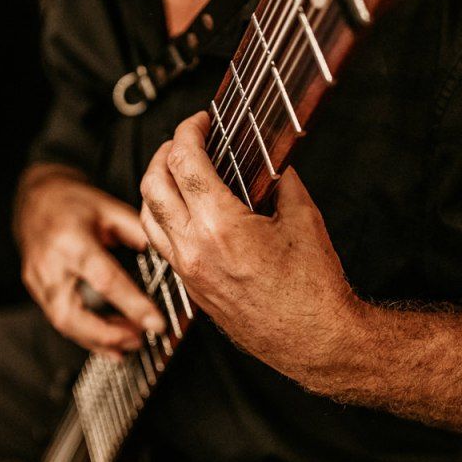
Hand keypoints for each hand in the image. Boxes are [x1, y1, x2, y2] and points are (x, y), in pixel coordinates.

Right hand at [17, 166, 165, 357]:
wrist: (35, 198)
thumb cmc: (72, 200)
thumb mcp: (110, 208)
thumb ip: (138, 232)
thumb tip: (166, 255)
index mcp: (71, 240)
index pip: (104, 280)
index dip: (132, 305)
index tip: (156, 323)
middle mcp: (49, 264)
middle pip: (72, 315)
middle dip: (107, 335)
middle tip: (139, 339)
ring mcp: (38, 280)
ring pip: (64, 324)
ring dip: (98, 340)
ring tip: (129, 342)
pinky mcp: (35, 290)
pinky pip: (60, 320)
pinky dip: (86, 334)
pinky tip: (109, 340)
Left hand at [139, 112, 361, 383]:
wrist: (314, 340)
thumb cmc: (312, 288)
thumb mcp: (303, 218)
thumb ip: (281, 182)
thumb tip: (270, 162)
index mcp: (220, 226)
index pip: (185, 162)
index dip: (188, 131)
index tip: (200, 121)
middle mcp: (194, 248)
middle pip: (152, 184)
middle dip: (164, 152)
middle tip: (184, 140)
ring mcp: (187, 271)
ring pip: (147, 216)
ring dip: (156, 185)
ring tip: (177, 171)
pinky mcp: (191, 288)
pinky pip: (161, 244)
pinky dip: (163, 218)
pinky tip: (185, 210)